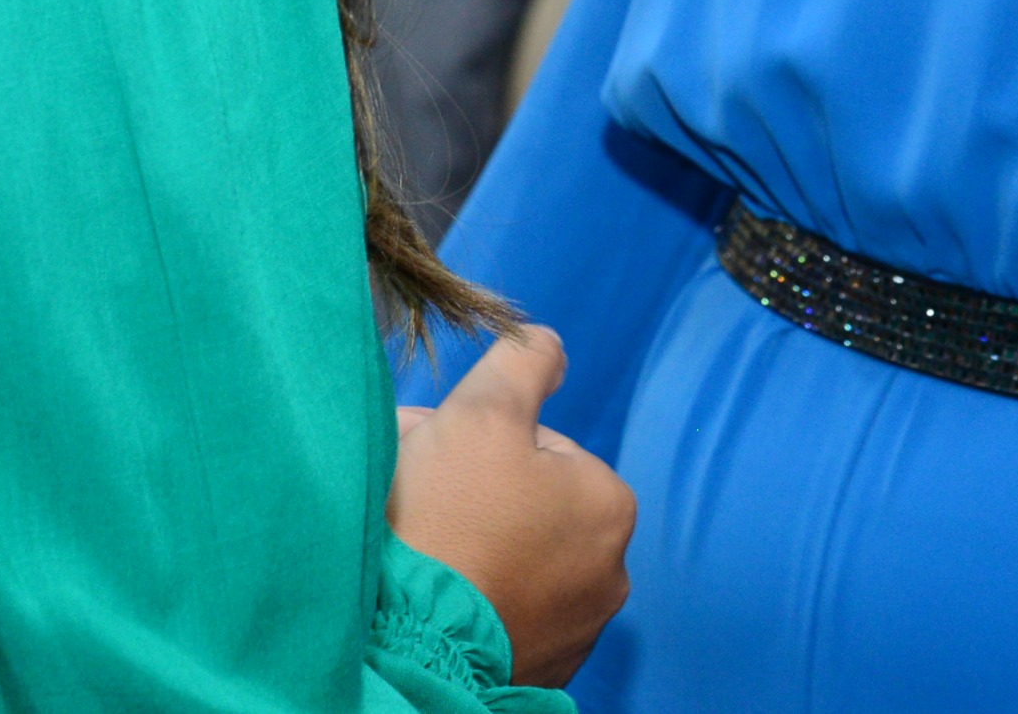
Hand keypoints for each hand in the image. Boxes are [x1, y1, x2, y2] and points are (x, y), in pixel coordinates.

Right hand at [388, 327, 633, 686]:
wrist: (408, 645)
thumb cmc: (450, 520)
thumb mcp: (483, 410)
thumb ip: (525, 361)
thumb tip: (550, 345)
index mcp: (609, 505)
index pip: (536, 446)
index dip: (477, 441)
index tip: (436, 454)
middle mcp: (609, 574)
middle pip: (524, 502)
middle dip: (471, 488)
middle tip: (415, 496)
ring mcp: (575, 631)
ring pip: (512, 555)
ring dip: (470, 540)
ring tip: (419, 545)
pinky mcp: (536, 671)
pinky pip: (500, 610)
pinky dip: (470, 595)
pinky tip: (431, 591)